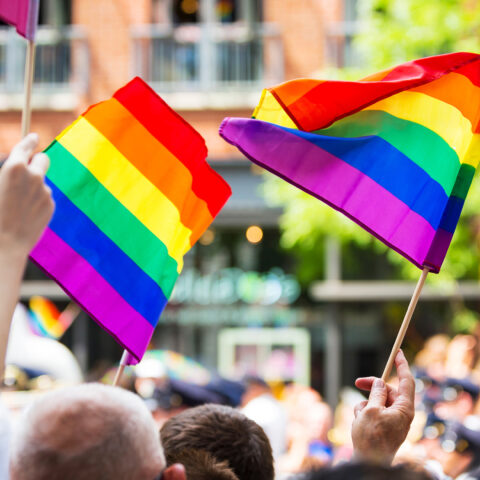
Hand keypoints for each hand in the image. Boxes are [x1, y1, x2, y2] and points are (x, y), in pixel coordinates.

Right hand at [0, 133, 53, 257]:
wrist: (4, 244)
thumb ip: (8, 172)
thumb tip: (16, 165)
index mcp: (15, 167)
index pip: (26, 146)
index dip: (30, 140)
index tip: (34, 137)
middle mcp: (35, 176)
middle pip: (43, 159)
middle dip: (37, 160)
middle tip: (29, 168)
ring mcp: (45, 191)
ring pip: (41, 182)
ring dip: (33, 186)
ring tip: (16, 204)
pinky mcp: (51, 205)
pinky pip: (44, 197)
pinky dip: (36, 201)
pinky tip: (24, 214)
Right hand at [351, 350, 414, 464]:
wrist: (368, 462)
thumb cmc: (372, 437)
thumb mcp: (371, 409)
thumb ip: (376, 392)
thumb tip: (380, 382)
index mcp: (404, 408)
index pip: (406, 381)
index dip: (402, 365)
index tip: (398, 352)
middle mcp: (401, 413)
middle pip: (387, 390)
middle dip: (372, 387)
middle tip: (358, 382)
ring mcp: (392, 420)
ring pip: (376, 401)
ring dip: (364, 404)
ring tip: (359, 417)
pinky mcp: (383, 426)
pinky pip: (372, 412)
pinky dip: (363, 413)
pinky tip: (359, 423)